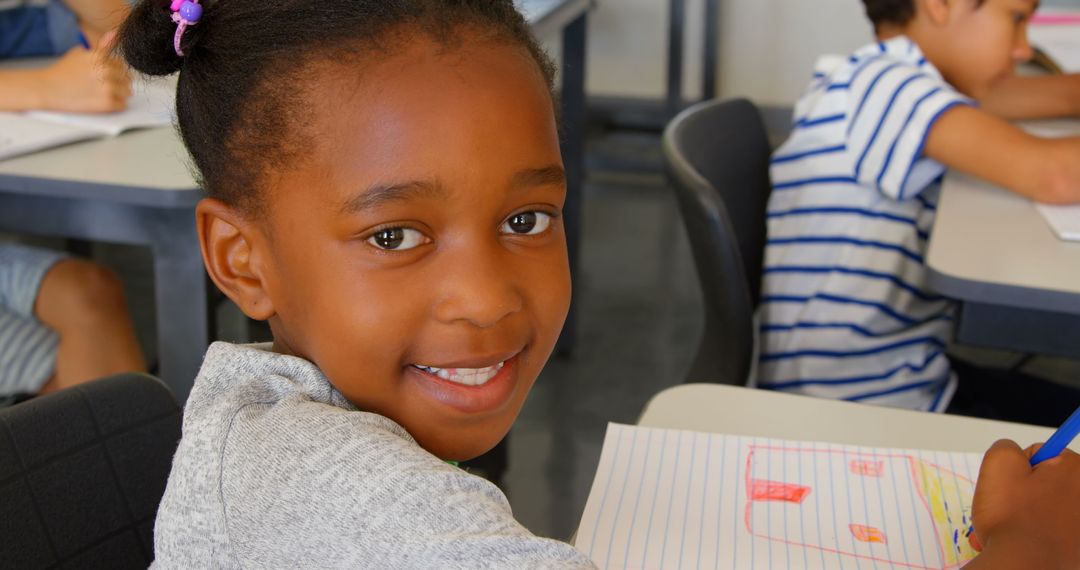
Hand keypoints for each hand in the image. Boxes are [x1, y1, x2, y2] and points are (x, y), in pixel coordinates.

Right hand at [32, 31, 131, 112]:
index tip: (107, 76)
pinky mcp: (106, 103)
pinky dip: (115, 105)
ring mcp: (107, 87)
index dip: (115, 71)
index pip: (122, 65)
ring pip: (128, 92)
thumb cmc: (63, 71)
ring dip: (119, 95)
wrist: (47, 88)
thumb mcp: (80, 53)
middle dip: (119, 83)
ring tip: (103, 95)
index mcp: (101, 58)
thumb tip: (114, 34)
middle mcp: (106, 71)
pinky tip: (102, 102)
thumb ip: (100, 47)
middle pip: (127, 79)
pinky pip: (122, 105)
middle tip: (105, 87)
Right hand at [967, 439, 1079, 568]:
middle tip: (1007, 506)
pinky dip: (1035, 533)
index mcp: (1076, 470)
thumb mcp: (999, 463)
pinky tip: (1020, 541)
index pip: (1041, 453)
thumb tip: (1014, 454)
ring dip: (1025, 513)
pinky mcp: (1078, 547)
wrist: (1022, 565)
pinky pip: (1052, 531)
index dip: (1018, 467)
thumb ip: (1006, 446)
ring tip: (1010, 526)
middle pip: (1046, 482)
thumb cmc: (1012, 517)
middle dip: (1023, 493)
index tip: (1012, 484)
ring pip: (1047, 507)